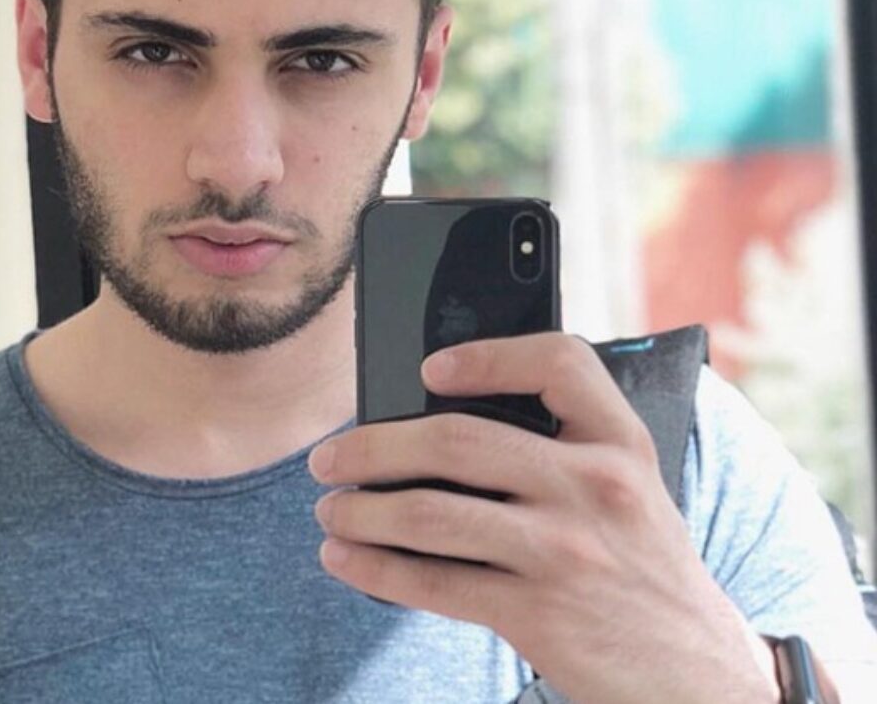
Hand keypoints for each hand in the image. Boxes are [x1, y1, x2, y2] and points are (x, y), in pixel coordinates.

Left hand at [308, 333, 780, 703]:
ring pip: (430, 514)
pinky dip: (375, 568)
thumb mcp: (630, 493)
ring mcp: (565, 552)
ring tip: (329, 509)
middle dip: (373, 446)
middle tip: (328, 457)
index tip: (428, 368)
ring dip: (361, 510)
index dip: (487, 355)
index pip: (560, 362)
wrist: (698, 677)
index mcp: (621, 443)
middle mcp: (596, 487)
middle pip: (456, 440)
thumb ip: (563, 451)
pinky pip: (433, 583)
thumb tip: (432, 428)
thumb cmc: (642, 569)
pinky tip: (346, 558)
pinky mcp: (538, 615)